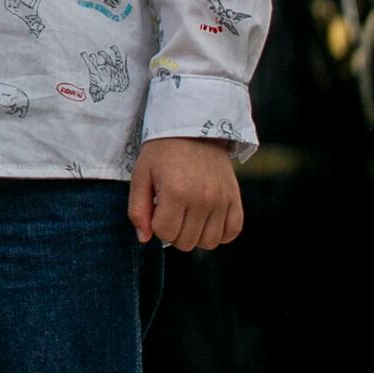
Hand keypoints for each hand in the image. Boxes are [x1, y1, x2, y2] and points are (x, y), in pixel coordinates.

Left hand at [128, 137, 244, 249]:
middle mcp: (202, 199)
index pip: (165, 234)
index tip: (156, 208)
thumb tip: (144, 239)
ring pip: (209, 242)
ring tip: (188, 215)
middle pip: (186, 242)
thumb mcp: (140, 176)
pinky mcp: (235, 199)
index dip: (156, 225)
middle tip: (171, 211)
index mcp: (176, 193)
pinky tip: (206, 220)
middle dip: (173, 232)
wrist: (193, 130)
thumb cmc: (162, 153)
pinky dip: (219, 233)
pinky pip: (232, 232)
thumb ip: (138, 209)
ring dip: (195, 235)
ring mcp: (222, 200)